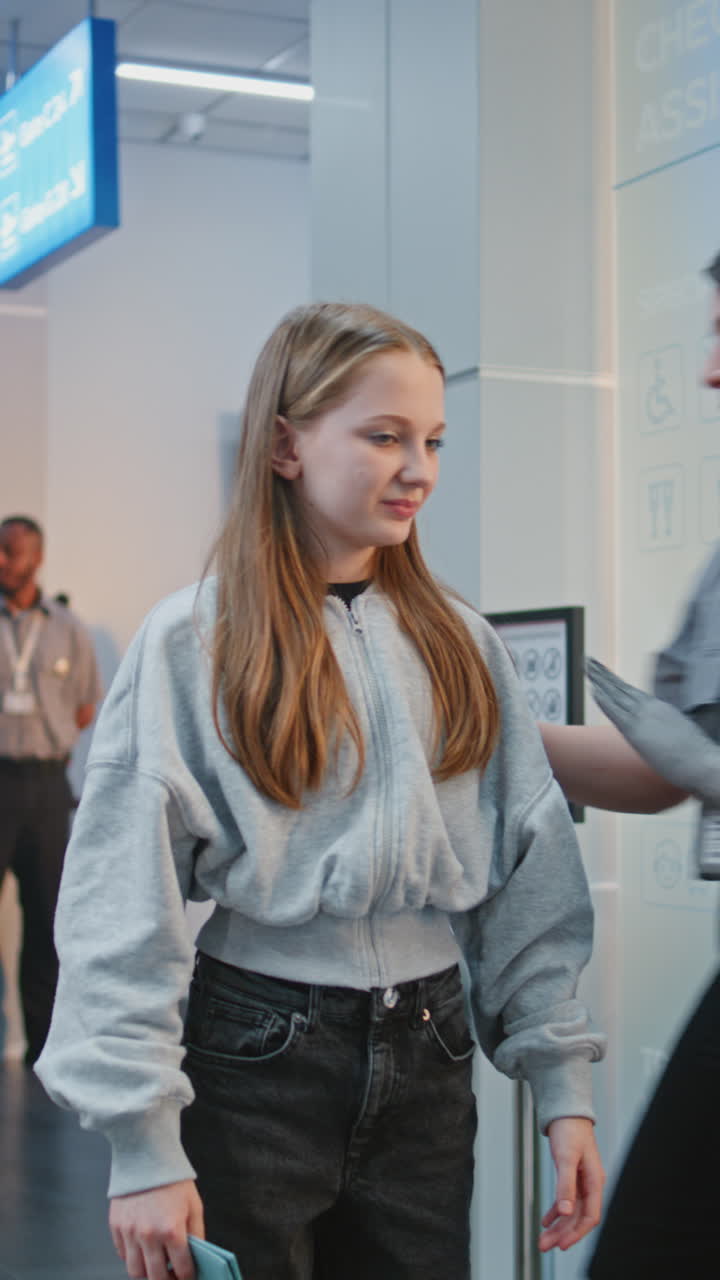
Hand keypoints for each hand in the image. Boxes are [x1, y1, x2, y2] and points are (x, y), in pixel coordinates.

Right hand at [109, 1179, 203, 1279]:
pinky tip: (142, 1250)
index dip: (187, 1277)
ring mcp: (130, 1233)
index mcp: (172, 1230)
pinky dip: (132, 1258)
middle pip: (156, 1277)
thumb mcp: (194, 1206)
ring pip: (135, 1272)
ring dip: (147, 1274)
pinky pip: (122, 1255)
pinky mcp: (116, 1227)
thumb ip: (196, 1235)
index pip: (182, 1269)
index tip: (188, 1277)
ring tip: (156, 1267)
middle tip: (172, 1277)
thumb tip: (196, 1257)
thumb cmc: (173, 1180)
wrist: (147, 1156)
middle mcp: (149, 1235)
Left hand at [539, 1117, 603, 1251]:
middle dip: (563, 1234)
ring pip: (570, 1212)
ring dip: (558, 1226)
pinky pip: (565, 1201)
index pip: (590, 1216)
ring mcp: (581, 1182)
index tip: (562, 1245)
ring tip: (543, 1238)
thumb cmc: (570, 1130)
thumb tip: (565, 1212)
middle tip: (545, 1245)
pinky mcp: (571, 1178)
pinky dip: (556, 1212)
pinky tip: (545, 1220)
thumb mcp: (566, 1157)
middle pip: (578, 1217)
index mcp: (595, 1181)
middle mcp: (590, 1185)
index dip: (577, 1232)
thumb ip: (566, 1185)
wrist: (566, 1112)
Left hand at [586, 657, 719, 803]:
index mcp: (661, 709)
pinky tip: (592, 689)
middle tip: (590, 660)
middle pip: (622, 687)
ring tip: (586, 666)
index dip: (616, 683)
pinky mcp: (636, 731)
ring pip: (616, 693)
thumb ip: (665, 732)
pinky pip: (615, 711)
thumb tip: (660, 738)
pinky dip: (603, 699)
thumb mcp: (679, 737)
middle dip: (604, 674)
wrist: (702, 764)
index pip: (632, 693)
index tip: (604, 674)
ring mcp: (643, 717)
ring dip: (599, 679)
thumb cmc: (695, 757)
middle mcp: (651, 708)